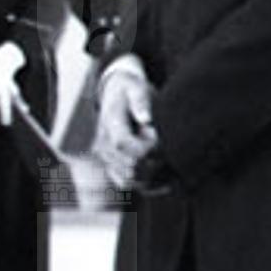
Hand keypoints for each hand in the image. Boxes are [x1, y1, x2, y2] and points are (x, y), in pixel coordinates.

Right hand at [94, 55, 156, 191]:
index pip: (122, 143)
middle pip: (128, 165)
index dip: (145, 146)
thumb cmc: (129, 90)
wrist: (114, 94)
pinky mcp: (111, 165)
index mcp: (109, 123)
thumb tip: (146, 119)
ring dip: (151, 175)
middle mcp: (103, 143)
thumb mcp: (135, 87)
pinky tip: (163, 175)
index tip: (161, 139)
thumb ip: (140, 100)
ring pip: (128, 180)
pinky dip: (145, 183)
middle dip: (153, 161)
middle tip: (167, 148)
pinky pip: (126, 183)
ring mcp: (106, 156)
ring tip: (167, 160)